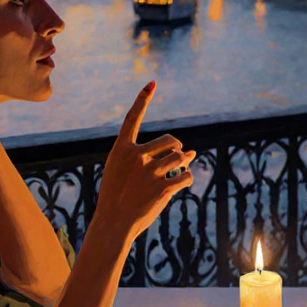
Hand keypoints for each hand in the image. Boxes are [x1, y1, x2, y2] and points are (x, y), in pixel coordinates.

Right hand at [91, 81, 195, 241]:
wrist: (113, 223)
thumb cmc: (119, 197)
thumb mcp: (128, 174)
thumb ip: (153, 159)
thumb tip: (192, 151)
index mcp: (121, 150)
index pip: (132, 119)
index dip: (142, 100)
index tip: (152, 83)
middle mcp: (136, 156)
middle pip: (169, 141)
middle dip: (176, 149)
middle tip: (175, 159)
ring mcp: (149, 171)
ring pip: (179, 159)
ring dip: (183, 164)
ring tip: (176, 172)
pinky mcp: (162, 187)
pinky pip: (185, 176)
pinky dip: (185, 179)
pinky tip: (179, 184)